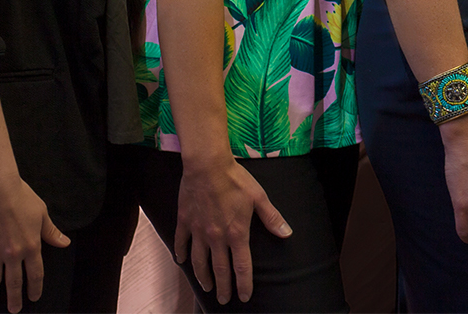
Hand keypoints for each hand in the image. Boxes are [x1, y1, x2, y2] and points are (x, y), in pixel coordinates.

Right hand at [0, 172, 69, 312]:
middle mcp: (13, 253)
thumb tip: (64, 243)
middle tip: (14, 310)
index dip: (35, 287)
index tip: (34, 297)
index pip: (35, 274)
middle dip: (14, 298)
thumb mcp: (41, 214)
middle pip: (13, 282)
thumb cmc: (22, 198)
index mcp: (31, 246)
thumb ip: (51, 232)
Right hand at [173, 155, 291, 302]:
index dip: (243, 284)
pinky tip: (182, 261)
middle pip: (219, 269)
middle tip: (224, 300)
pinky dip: (181, 254)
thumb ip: (271, 218)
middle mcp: (216, 237)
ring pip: (199, 262)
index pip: (241, 266)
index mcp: (236, 233)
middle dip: (223, 287)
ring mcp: (198, 231)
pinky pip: (181, 243)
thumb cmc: (236, 180)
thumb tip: (286, 233)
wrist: (208, 166)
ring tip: (206, 287)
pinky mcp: (185, 222)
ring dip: (203, 277)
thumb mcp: (259, 197)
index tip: (244, 296)